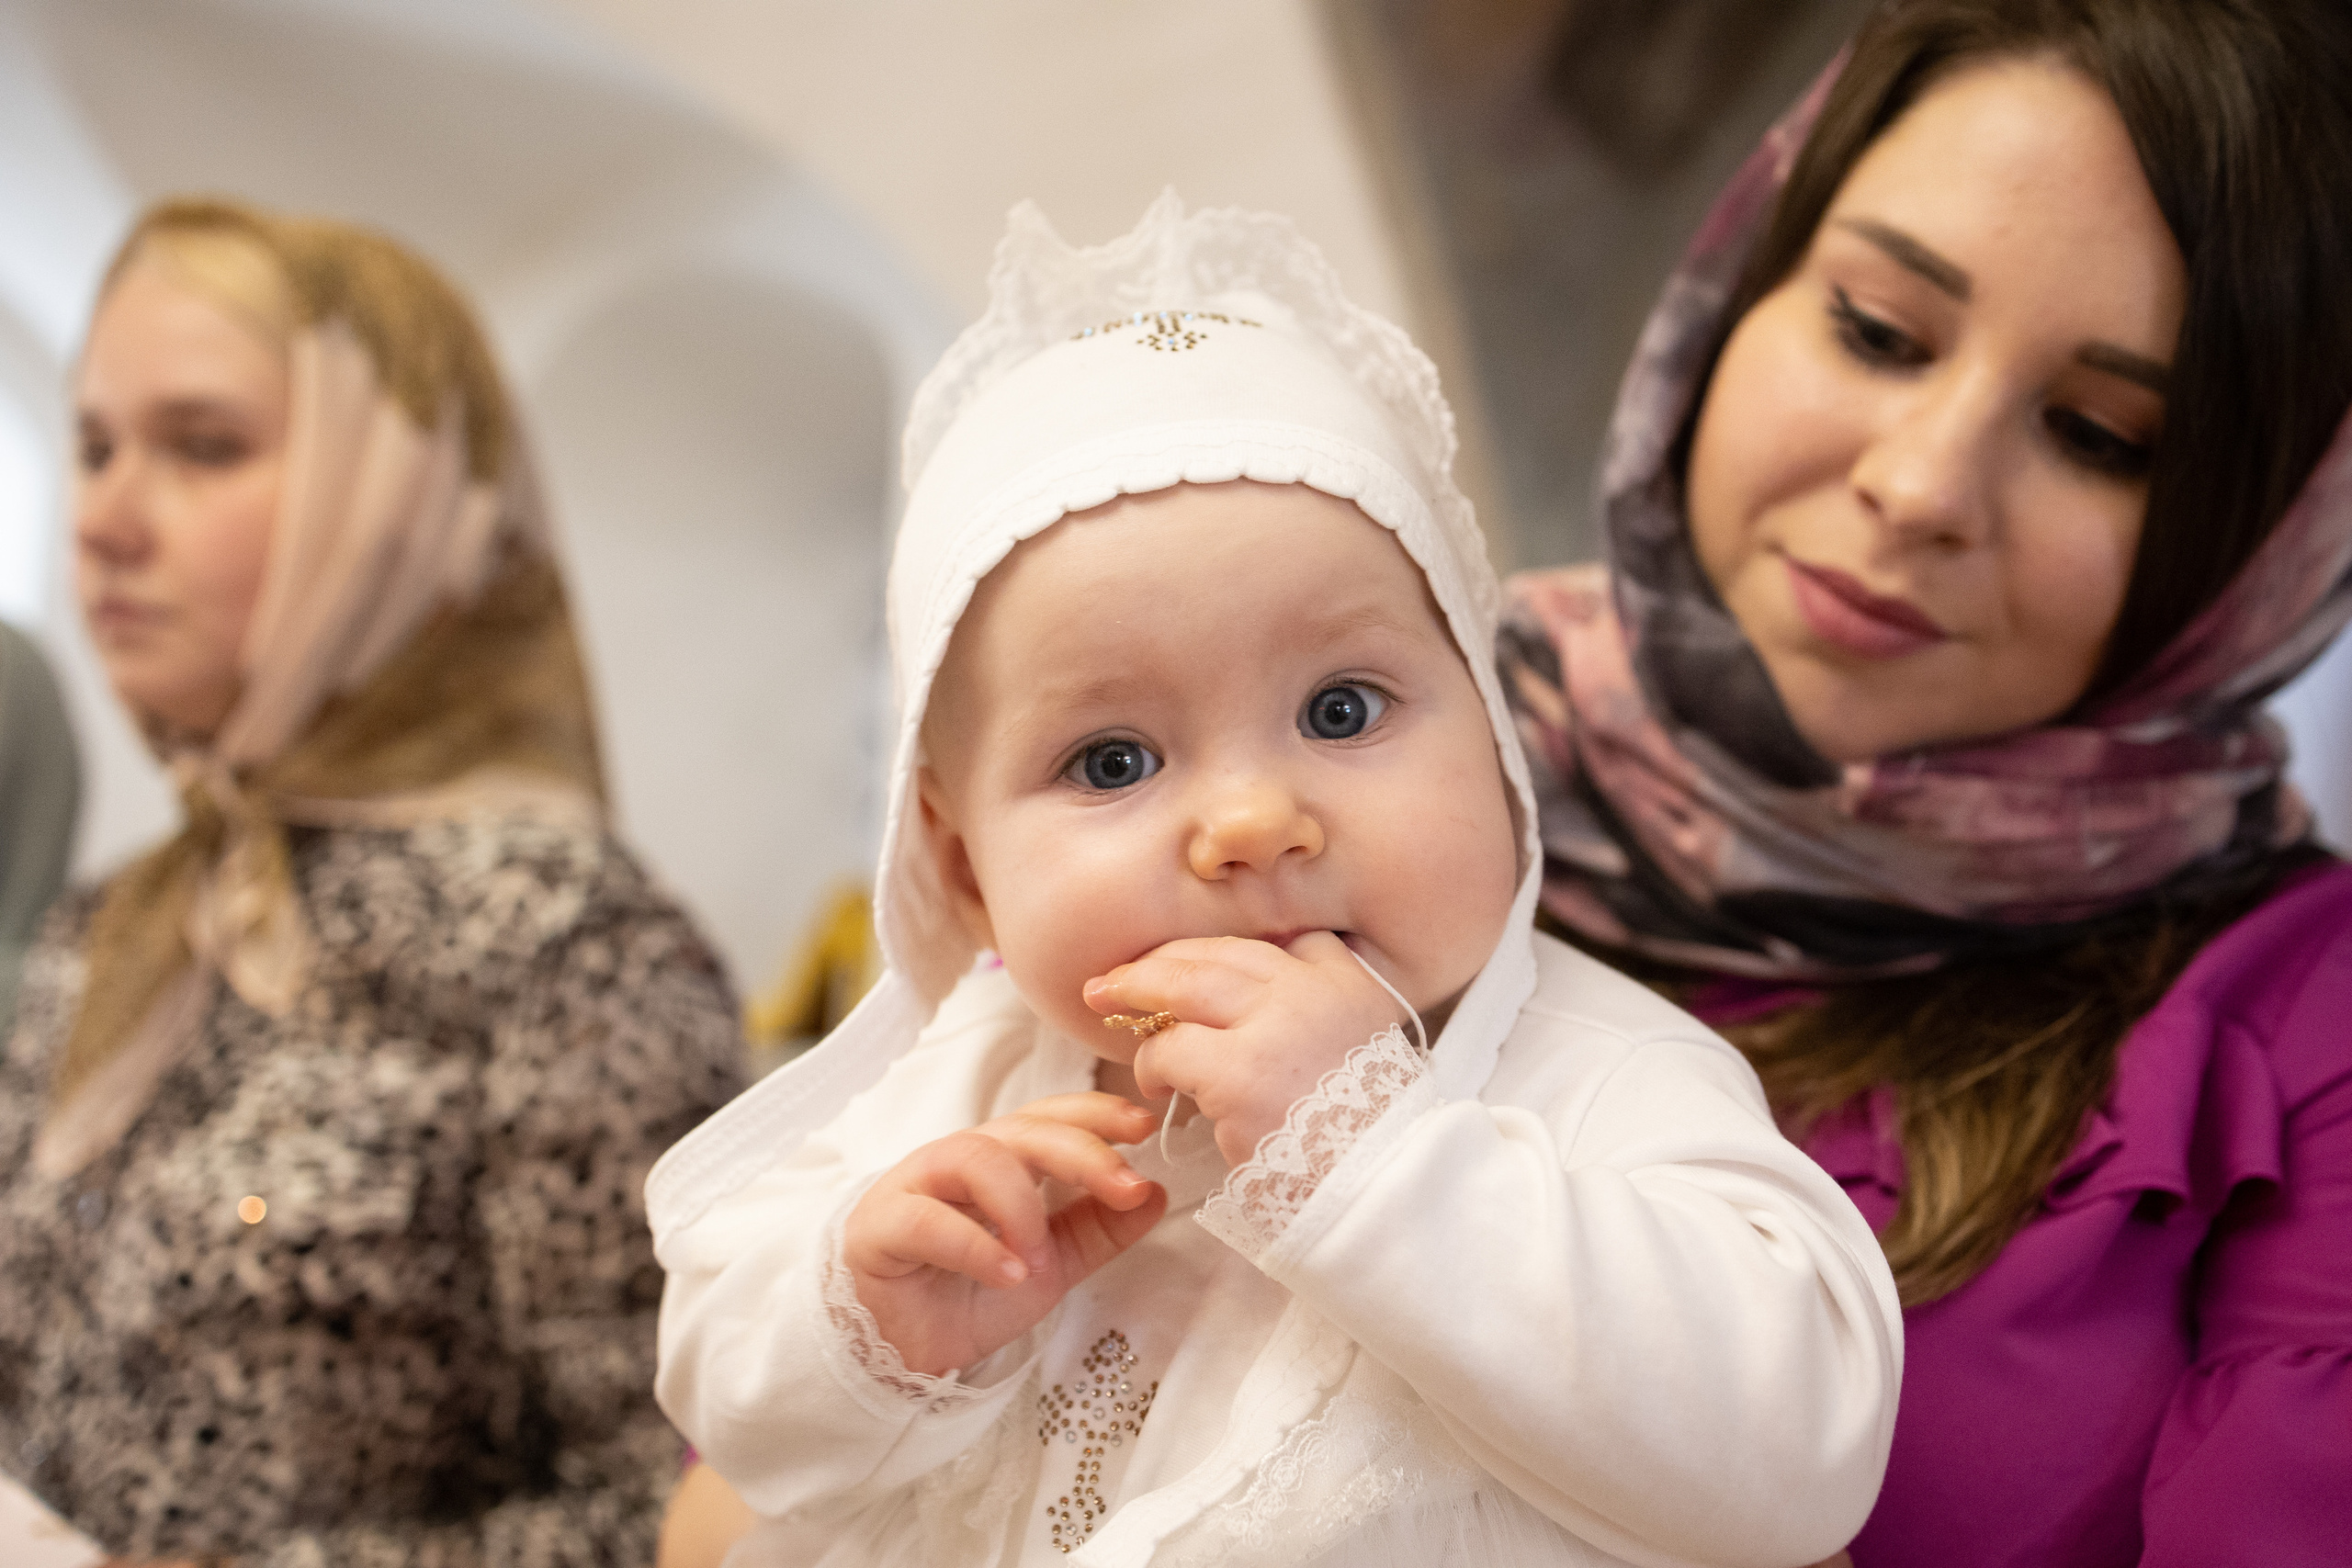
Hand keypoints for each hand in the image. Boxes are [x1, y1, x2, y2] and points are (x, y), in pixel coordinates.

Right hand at [843, 1093, 1166, 1376]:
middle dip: (1081, 1151)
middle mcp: (958, 1159)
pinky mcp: (881, 1227)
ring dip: (1022, 1205)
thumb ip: (1098, 1230)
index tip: (1145, 1126)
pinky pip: (928, 1220)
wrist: (900, 1351)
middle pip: (1022, 1130)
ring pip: (973, 1156)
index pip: (1051, 1116)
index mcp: (1001, 1159)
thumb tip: (1157, 1193)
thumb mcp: (1051, 1263)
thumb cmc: (969, 1294)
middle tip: (1125, 1187)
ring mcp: (915, 1186)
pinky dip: (975, 1245)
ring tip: (1042, 1257)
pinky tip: (1008, 1274)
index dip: (1097, 1113)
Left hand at [1083, 932, 1404, 1164]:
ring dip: (1143, 1011)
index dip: (1199, 953)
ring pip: (1181, 993)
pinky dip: (1153, 1064)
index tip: (1168, 965)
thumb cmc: (1365, 1118)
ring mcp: (1270, 1029)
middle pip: (1207, 958)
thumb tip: (1285, 947)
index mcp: (1338, 978)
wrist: (1377, 1182)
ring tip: (1126, 1033)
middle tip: (1109, 982)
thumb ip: (1328, 981)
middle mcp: (1305, 991)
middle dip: (1150, 967)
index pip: (1252, 946)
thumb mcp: (1366, 1030)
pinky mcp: (1239, 1077)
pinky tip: (1155, 1086)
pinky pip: (1170, 1052)